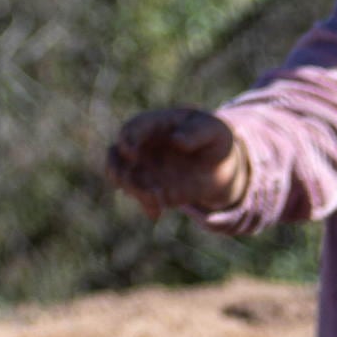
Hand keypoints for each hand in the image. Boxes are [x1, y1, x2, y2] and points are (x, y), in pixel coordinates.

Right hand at [106, 106, 251, 216]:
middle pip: (115, 155)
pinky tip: (156, 212)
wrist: (220, 162)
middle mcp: (143, 146)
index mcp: (155, 124)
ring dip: (133, 190)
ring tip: (155, 197)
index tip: (132, 153)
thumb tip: (176, 141)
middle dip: (117, 168)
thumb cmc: (214, 136)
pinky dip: (146, 205)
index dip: (127, 140)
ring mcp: (145, 168)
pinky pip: (142, 198)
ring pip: (123, 179)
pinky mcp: (153, 189)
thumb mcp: (214, 129)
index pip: (132, 128)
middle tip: (129, 181)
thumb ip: (197, 132)